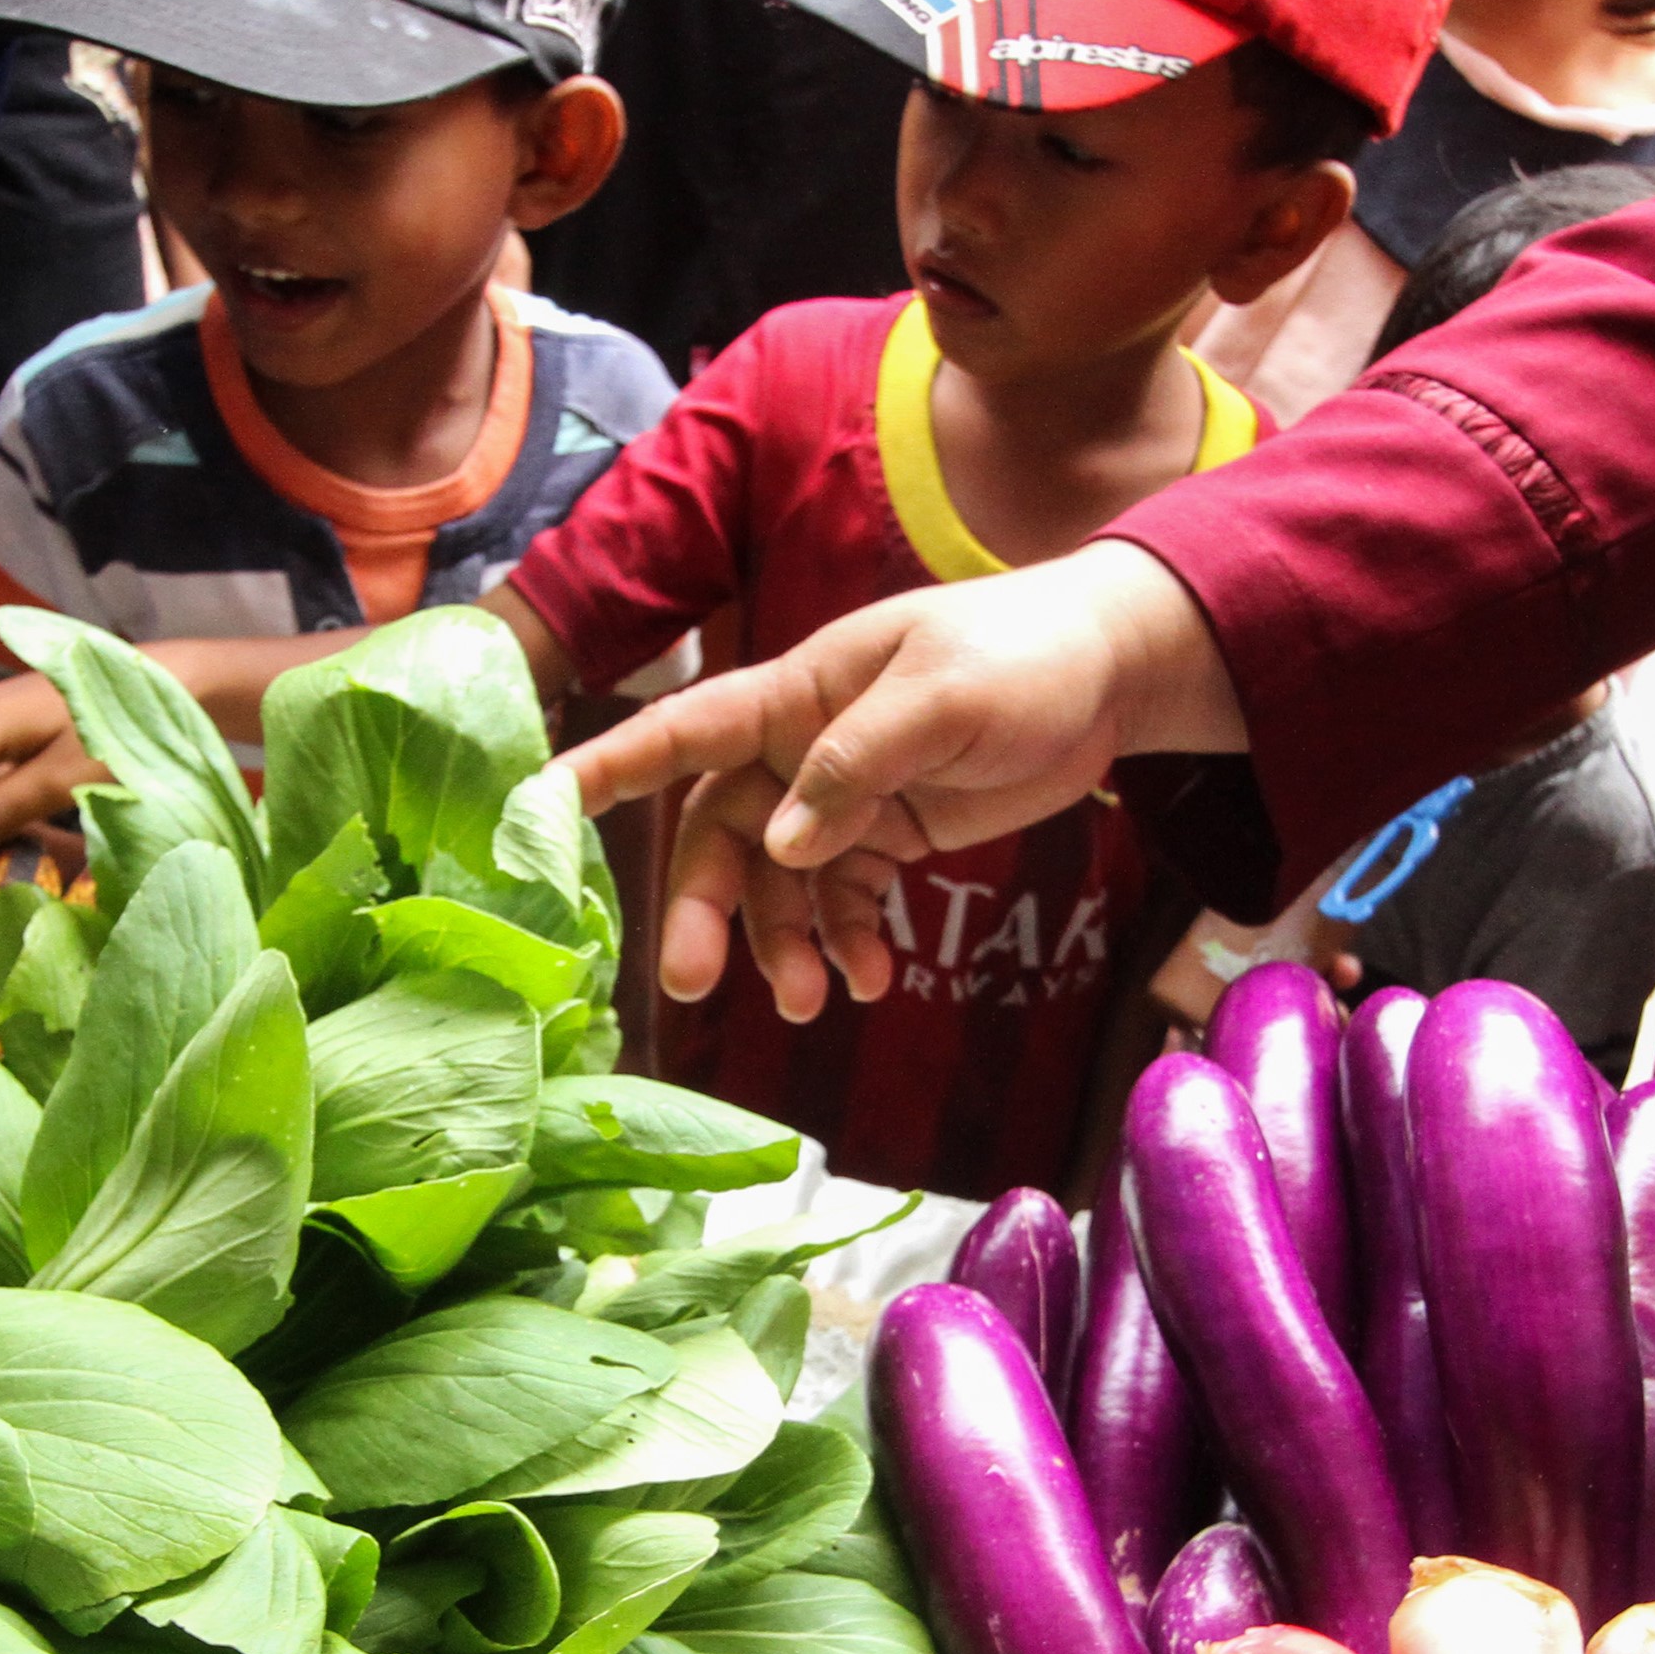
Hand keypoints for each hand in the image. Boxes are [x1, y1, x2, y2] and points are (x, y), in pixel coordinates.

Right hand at [557, 540, 1244, 1011]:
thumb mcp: (943, 696)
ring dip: (784, 943)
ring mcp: (845, 795)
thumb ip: (858, 764)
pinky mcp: (891, 836)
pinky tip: (869, 980)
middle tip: (691, 984)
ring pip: (782, 883)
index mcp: (798, 692)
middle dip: (707, 910)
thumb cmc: (1023, 653)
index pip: (686, 731)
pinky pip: (845, 900)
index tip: (542, 806)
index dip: (612, 768)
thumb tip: (784, 843)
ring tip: (814, 1000)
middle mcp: (803, 747)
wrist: (1112, 673)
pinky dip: (848, 943)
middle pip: (724, 836)